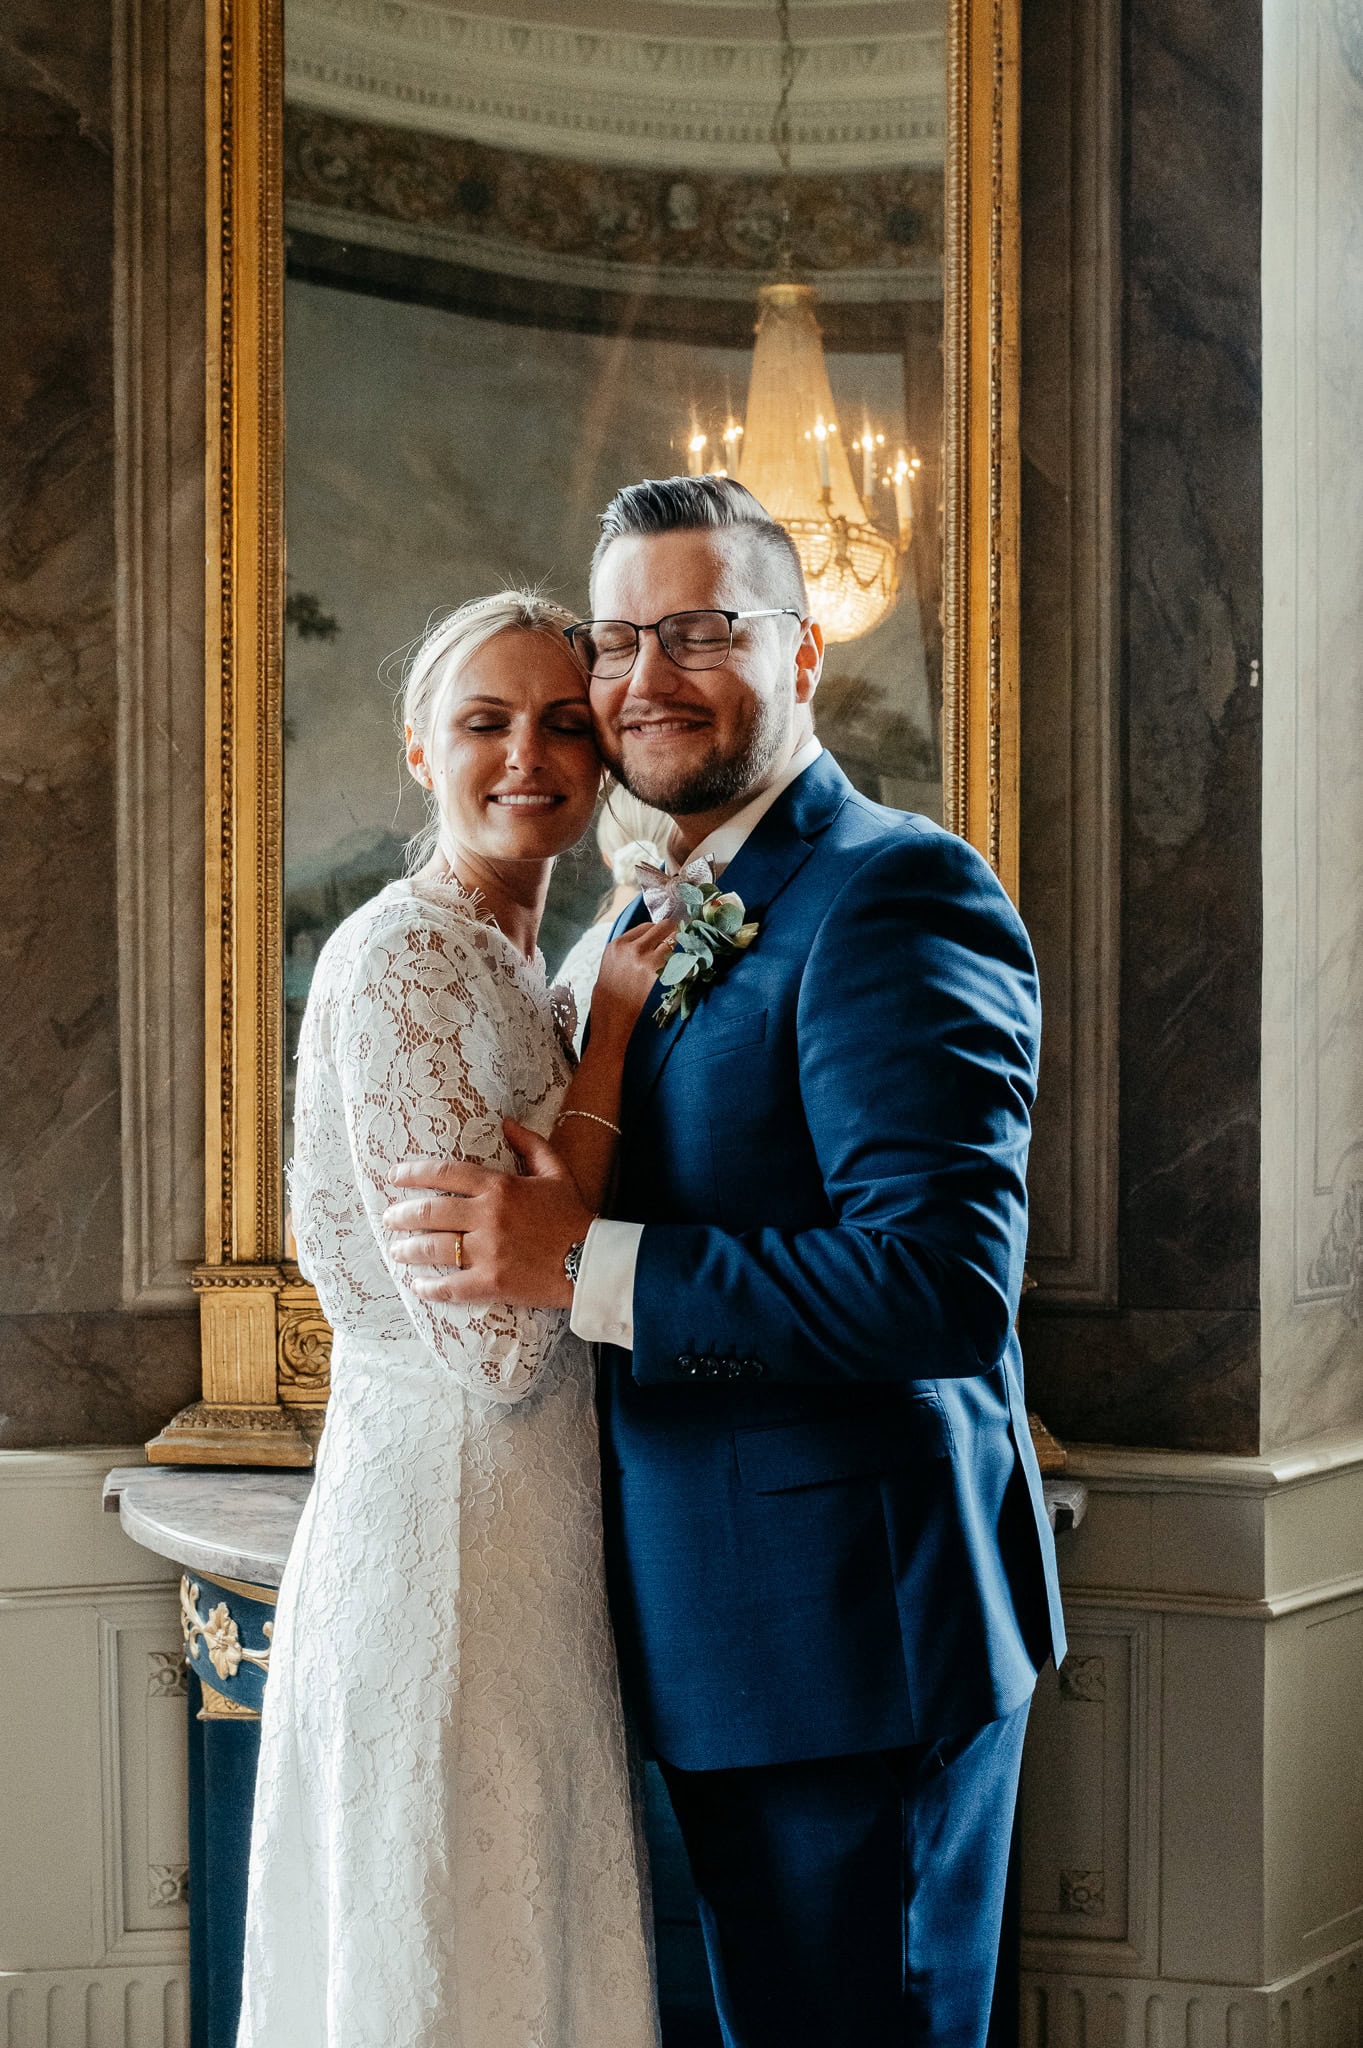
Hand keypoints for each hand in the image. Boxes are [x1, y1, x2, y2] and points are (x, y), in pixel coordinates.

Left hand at [383, 1121, 594, 1308]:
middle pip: (430, 1212)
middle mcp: (488, 1216)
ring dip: (408, 1250)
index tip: (394, 1176)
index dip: (413, 1173)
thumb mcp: (556, 1171)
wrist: (591, 1261)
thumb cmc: (574, 1216)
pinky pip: (450, 1286)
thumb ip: (530, 1144)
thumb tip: (506, 1122)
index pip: (445, 1174)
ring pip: (434, 1248)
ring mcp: (488, 1251)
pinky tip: (418, 1286)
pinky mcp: (492, 1283)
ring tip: (397, 1251)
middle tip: (389, 1220)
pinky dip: (430, 1287)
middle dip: (402, 1216)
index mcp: (499, 1187)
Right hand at [588, 918, 678, 1045]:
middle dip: (674, 933)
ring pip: (676, 941)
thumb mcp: (611, 965)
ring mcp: (648, 962)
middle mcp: (633, 949)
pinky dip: (687, 963)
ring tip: (684, 958)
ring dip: (682, 948)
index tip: (666, 938)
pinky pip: (683, 961)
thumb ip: (628, 949)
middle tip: (683, 940)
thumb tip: (652, 939)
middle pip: (665, 927)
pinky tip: (686, 970)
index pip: (648, 926)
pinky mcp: (662, 977)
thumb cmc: (610, 997)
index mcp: (618, 945)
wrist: (611, 1023)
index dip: (659, 933)